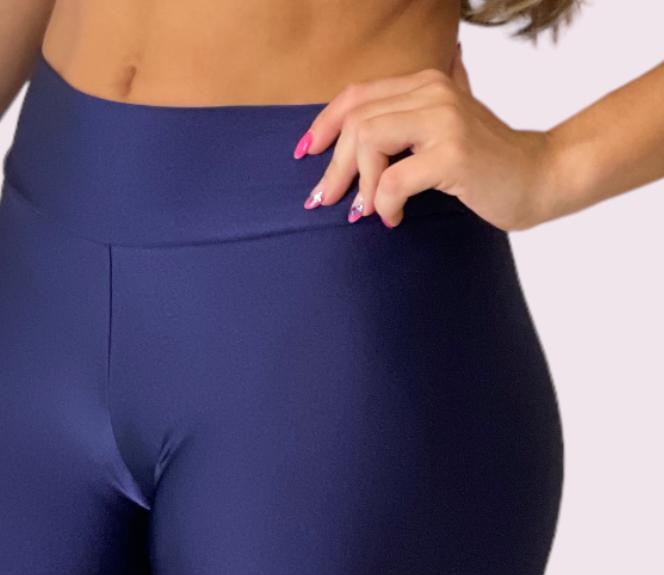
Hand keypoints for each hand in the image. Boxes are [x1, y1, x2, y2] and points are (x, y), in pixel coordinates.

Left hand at [293, 43, 558, 230]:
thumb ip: (407, 124)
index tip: (304, 155)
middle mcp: (434, 92)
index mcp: (426, 83)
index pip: (357, 96)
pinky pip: (392, 181)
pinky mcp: (453, 154)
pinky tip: (393, 219)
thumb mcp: (442, 135)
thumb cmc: (486, 165)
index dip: (323, 125)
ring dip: (358, 185)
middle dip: (334, 167)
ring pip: (368, 142)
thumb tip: (353, 134)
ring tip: (366, 211)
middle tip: (327, 200)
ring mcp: (445, 120)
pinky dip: (383, 205)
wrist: (541, 177)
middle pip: (356, 122)